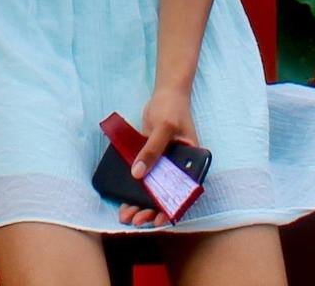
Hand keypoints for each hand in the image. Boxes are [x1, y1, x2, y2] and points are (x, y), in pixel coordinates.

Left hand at [121, 87, 202, 228]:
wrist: (165, 94)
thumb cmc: (172, 109)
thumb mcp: (163, 128)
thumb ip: (151, 150)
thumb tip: (138, 174)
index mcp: (191, 165)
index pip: (182, 193)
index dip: (171, 208)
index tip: (157, 220)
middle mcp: (179, 169)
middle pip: (165, 195)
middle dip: (150, 210)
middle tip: (135, 220)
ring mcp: (165, 165)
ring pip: (153, 189)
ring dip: (140, 203)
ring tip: (126, 215)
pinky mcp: (152, 160)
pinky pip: (144, 177)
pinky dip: (135, 187)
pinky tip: (123, 198)